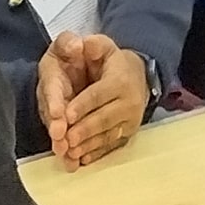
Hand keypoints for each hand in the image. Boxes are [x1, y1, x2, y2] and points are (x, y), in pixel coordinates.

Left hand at [36, 33, 148, 169]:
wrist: (138, 75)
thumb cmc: (111, 61)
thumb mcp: (101, 45)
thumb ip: (90, 44)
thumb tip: (80, 45)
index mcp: (121, 80)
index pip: (99, 94)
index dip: (82, 105)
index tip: (66, 115)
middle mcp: (130, 102)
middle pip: (104, 119)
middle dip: (83, 130)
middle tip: (65, 139)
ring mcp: (131, 121)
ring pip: (108, 135)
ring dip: (88, 146)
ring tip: (70, 153)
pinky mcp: (128, 134)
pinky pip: (112, 146)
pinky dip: (96, 154)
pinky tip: (82, 160)